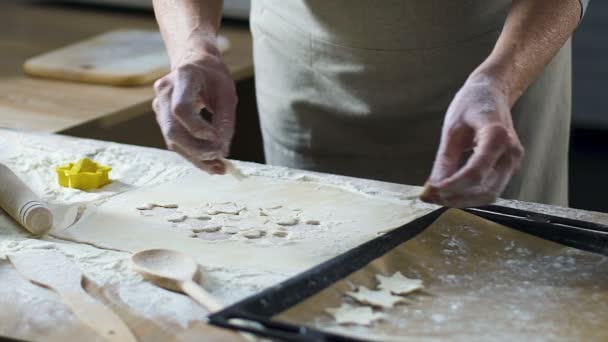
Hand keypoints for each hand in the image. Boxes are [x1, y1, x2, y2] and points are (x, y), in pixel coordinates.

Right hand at [153, 39, 236, 173]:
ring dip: (196, 158)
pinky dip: (193, 155)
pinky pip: (175, 142)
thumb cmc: (213, 76)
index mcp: (182, 77)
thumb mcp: (227, 92)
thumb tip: (222, 149)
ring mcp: (159, 106)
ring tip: (219, 168)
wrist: (194, 63)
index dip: (197, 128)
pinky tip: (210, 164)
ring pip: (172, 141)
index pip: (181, 108)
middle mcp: (164, 91)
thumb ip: (225, 119)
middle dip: (197, 149)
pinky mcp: (162, 119)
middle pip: (173, 130)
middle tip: (220, 158)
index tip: (217, 138)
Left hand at [420, 74, 523, 207]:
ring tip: (438, 197)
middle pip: (486, 190)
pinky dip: (470, 194)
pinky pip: (491, 187)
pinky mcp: (508, 167)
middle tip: (431, 198)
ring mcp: (513, 161)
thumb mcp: (452, 130)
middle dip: (457, 199)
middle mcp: (511, 152)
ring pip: (490, 194)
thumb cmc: (471, 104)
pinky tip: (450, 192)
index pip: (475, 173)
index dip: (452, 187)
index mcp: (497, 136)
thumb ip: (445, 161)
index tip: (430, 191)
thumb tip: (433, 187)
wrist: (492, 91)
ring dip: (463, 200)